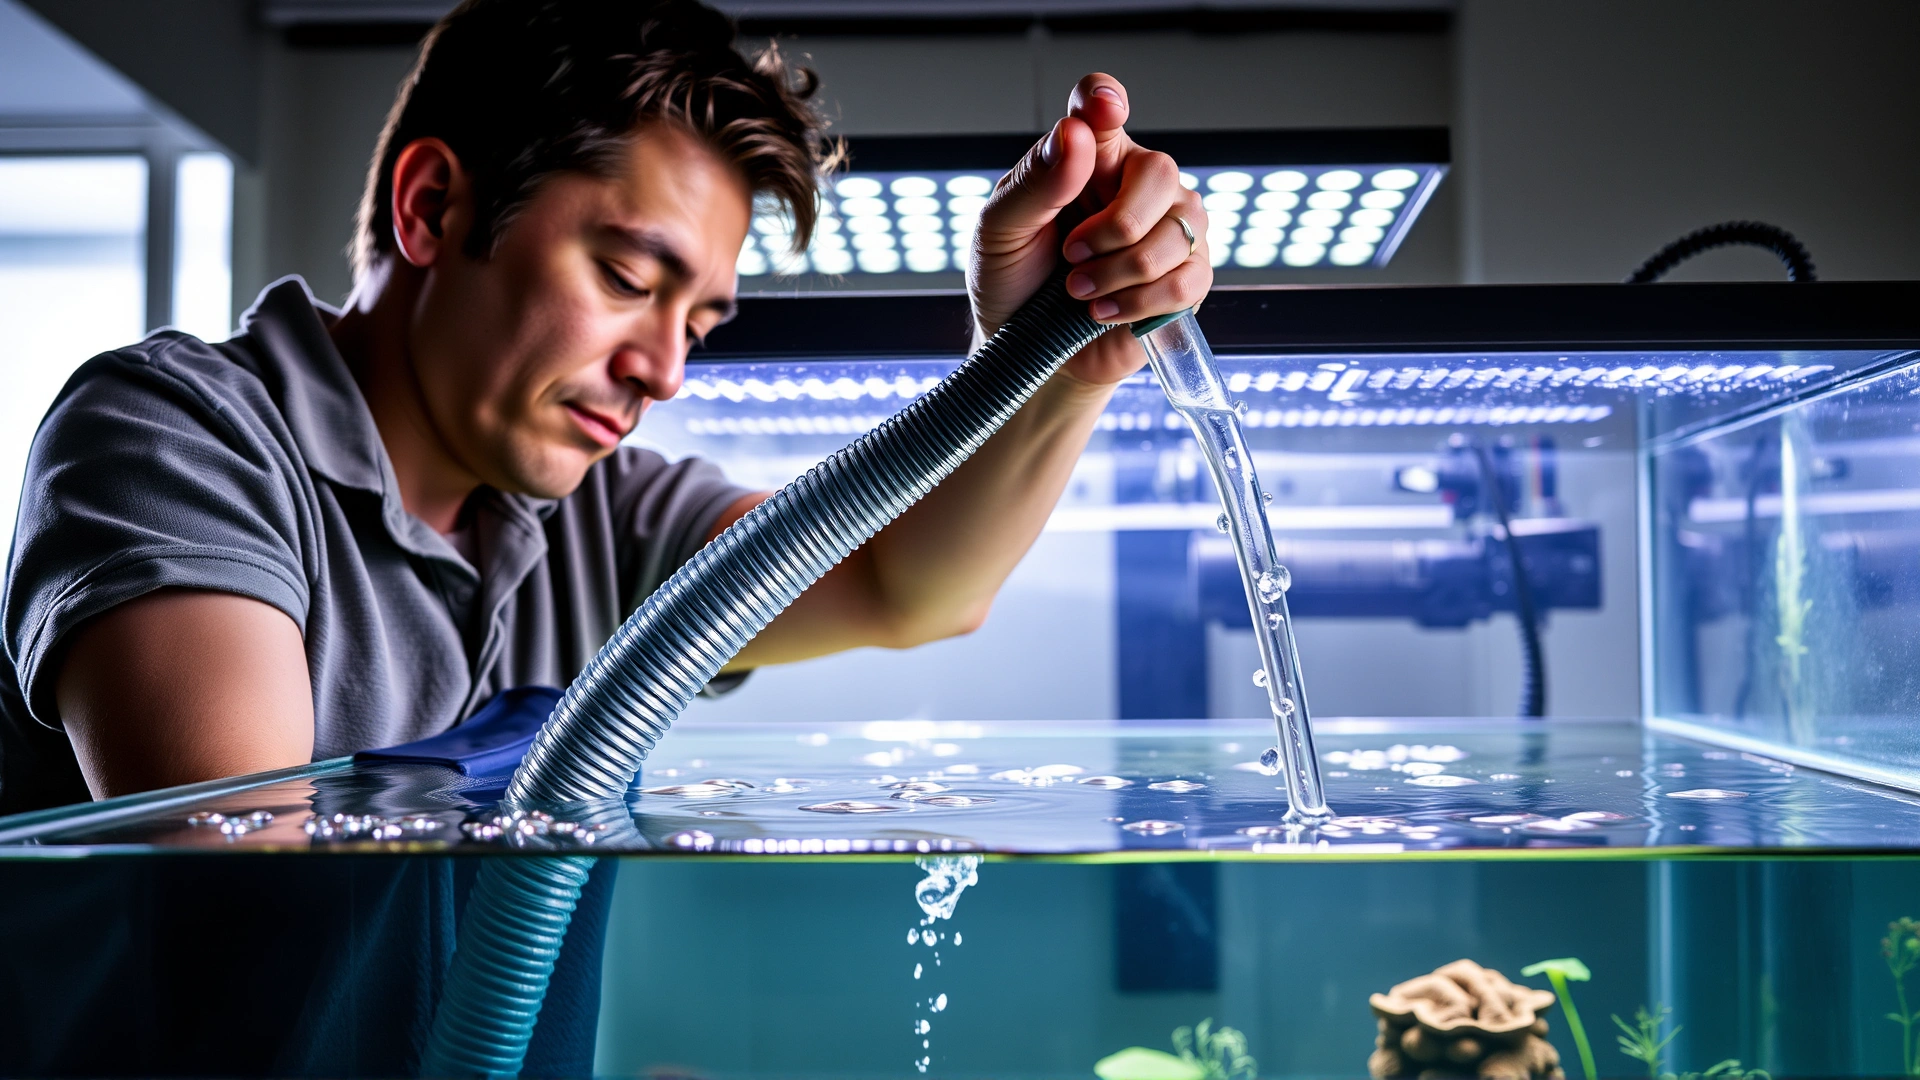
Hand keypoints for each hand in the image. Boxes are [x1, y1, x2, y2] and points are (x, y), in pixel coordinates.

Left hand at [967, 73, 1210, 386]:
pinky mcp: (1186, 279)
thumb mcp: (1000, 231)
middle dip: (1115, 225)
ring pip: (1178, 232)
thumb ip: (1036, 183)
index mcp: (1087, 156)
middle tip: (1071, 254)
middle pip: (1159, 170)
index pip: (1102, 104)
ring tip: (1078, 291)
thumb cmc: (1012, 281)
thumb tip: (1075, 135)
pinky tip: (1103, 311)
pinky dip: (1137, 302)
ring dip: (1119, 271)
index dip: (1105, 99)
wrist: (1025, 350)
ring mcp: (1170, 228)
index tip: (1101, 109)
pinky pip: (1186, 281)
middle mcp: (1136, 182)